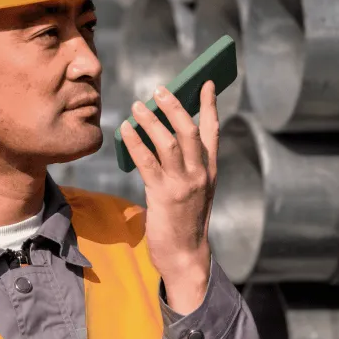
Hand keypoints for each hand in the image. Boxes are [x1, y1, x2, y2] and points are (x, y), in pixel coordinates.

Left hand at [119, 81, 218, 313]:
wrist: (184, 255)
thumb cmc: (183, 220)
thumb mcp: (191, 189)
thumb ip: (182, 165)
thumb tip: (159, 135)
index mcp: (209, 170)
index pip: (213, 130)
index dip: (209, 105)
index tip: (206, 83)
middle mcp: (200, 174)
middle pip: (189, 131)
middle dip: (175, 107)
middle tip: (160, 89)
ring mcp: (183, 185)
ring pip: (169, 143)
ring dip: (151, 121)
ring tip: (137, 105)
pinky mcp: (163, 195)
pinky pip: (147, 162)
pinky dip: (136, 142)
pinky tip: (126, 130)